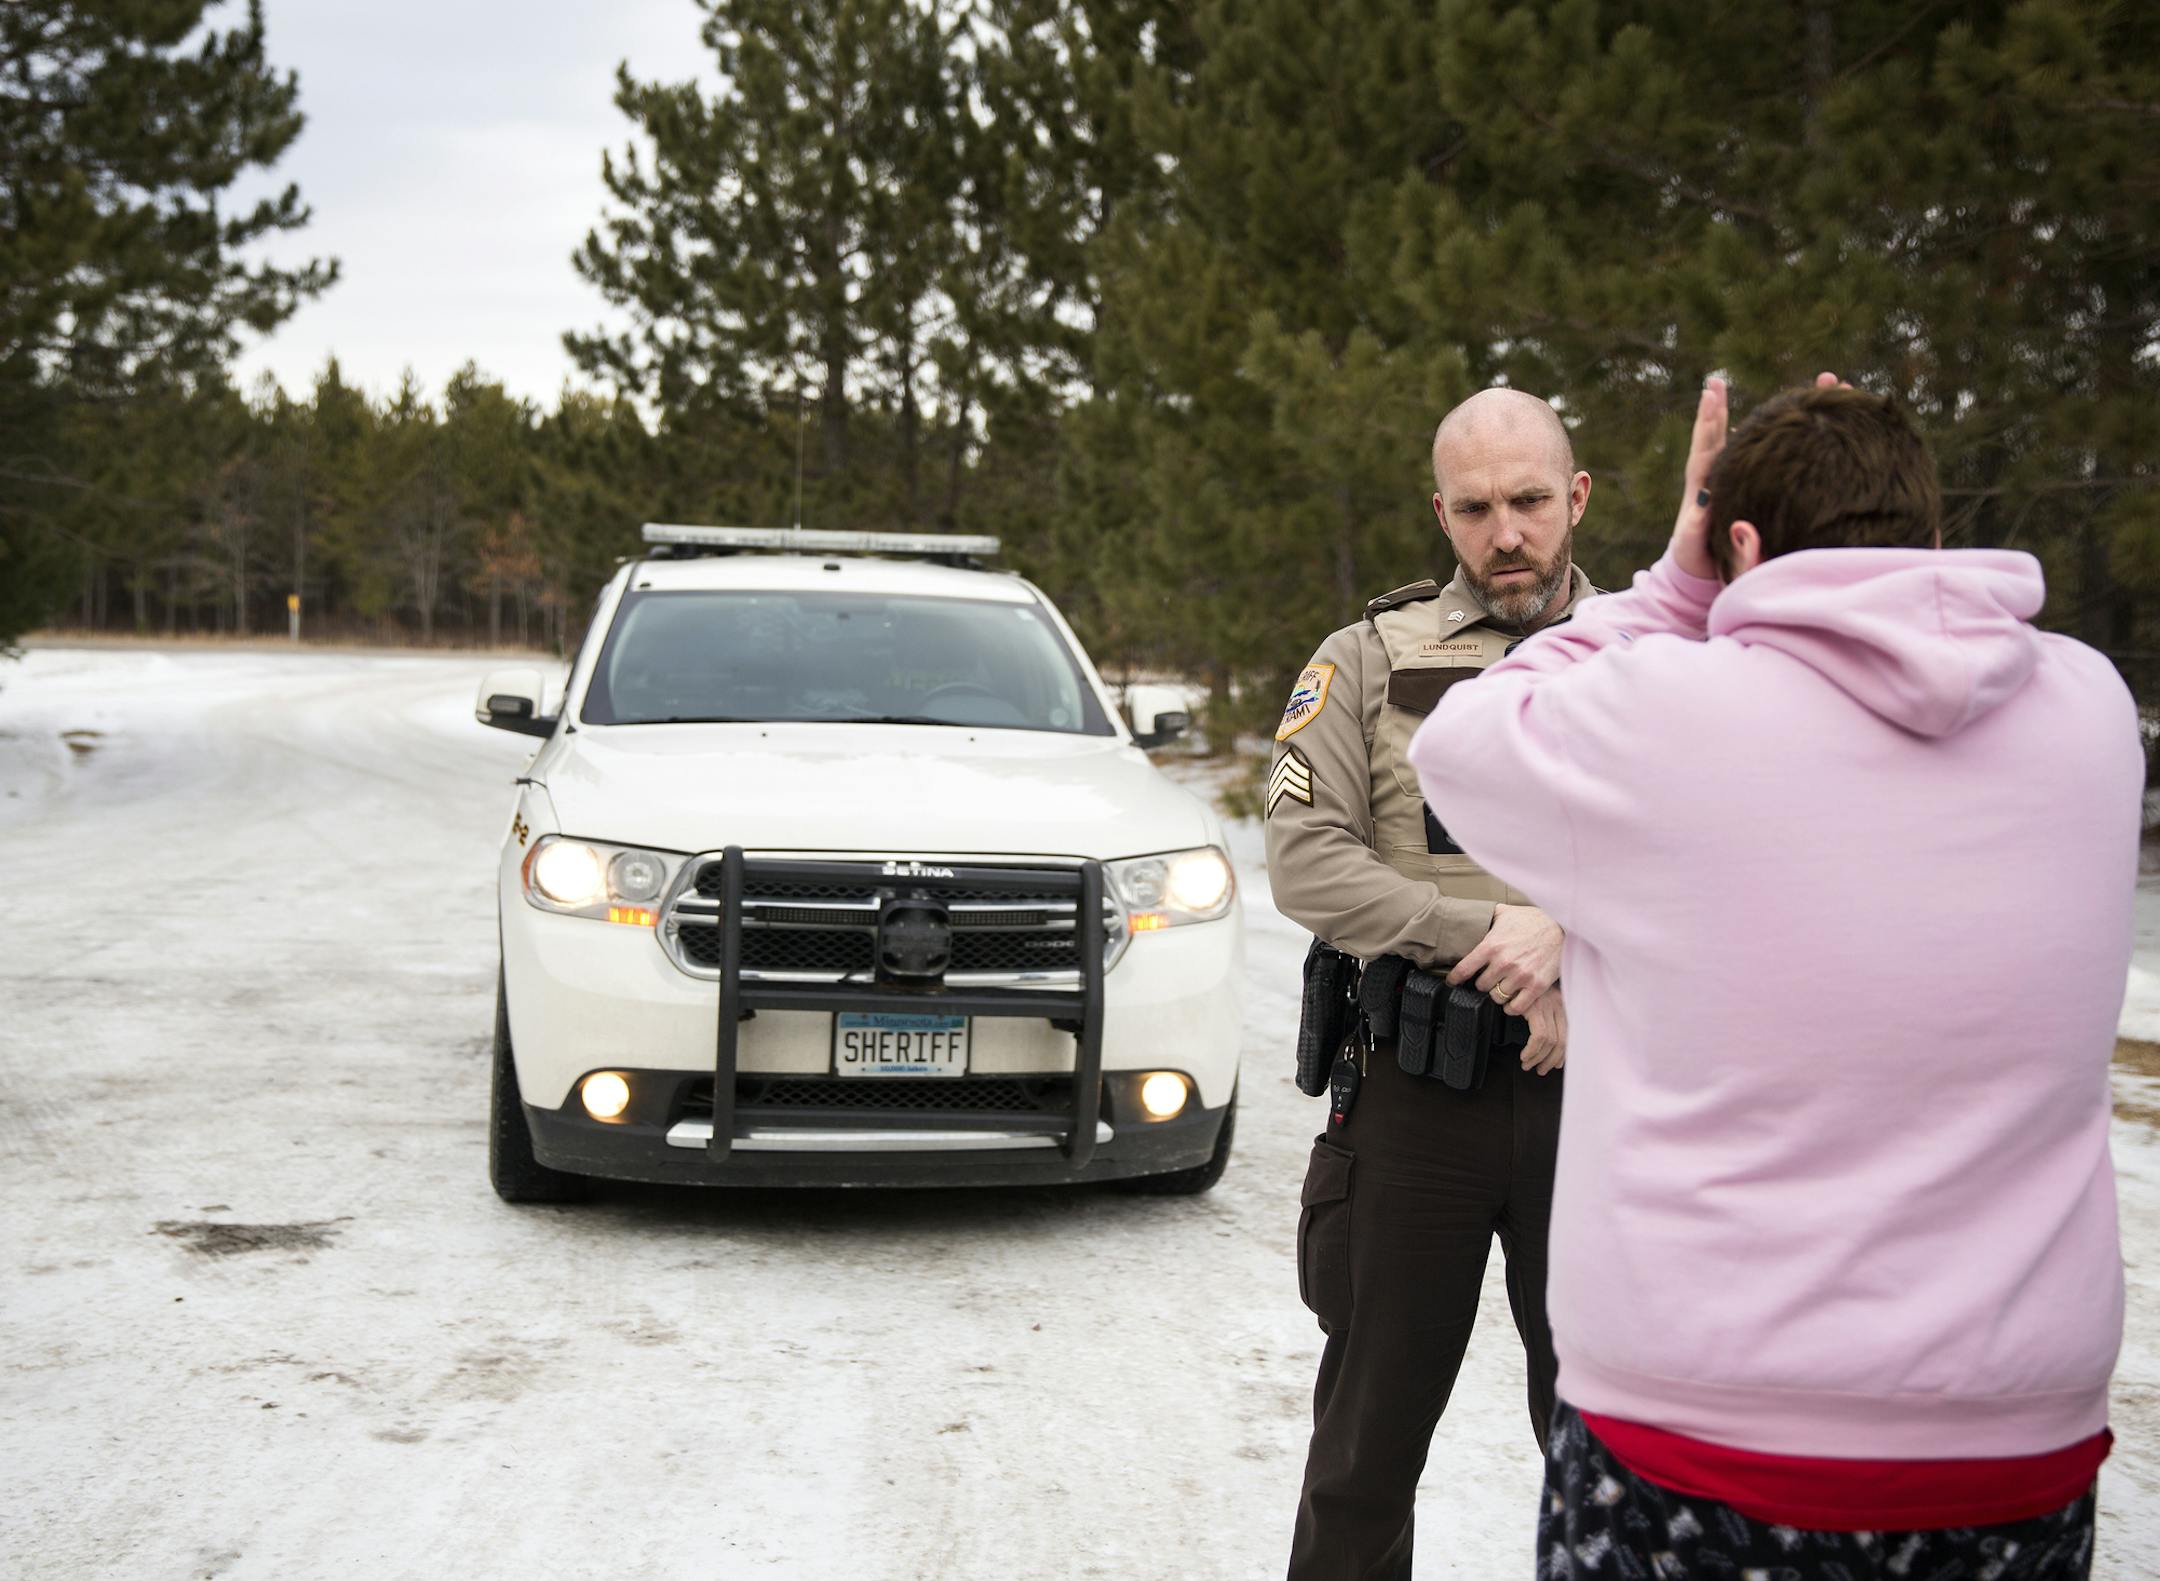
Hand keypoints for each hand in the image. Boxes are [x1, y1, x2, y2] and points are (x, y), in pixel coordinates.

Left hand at [1447, 902, 1561, 1009]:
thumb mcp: (1506, 913)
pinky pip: (1516, 1007)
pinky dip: (1512, 1007)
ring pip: (1497, 997)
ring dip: (1498, 994)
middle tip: (1490, 978)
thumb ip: (1487, 918)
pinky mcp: (1536, 986)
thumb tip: (1472, 916)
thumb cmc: (1533, 920)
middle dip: (1484, 982)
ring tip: (1503, 987)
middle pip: (1480, 986)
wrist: (1563, 926)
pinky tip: (1513, 1000)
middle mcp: (1503, 962)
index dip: (1455, 978)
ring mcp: (1520, 975)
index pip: (1463, 969)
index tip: (1452, 982)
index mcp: (1491, 945)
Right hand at [1520, 987, 1566, 1074]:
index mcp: (1560, 1002)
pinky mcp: (1535, 1008)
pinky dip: (1532, 1050)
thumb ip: (1543, 1016)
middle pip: (1562, 1040)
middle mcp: (1557, 1003)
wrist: (1506, 973)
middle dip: (1551, 1060)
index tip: (1555, 1064)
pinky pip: (1539, 1037)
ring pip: (1551, 1041)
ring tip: (1528, 1064)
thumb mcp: (1535, 1000)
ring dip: (1538, 1058)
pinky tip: (1525, 1055)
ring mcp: (1547, 1005)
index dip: (1562, 1054)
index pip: (1568, 1034)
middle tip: (1541, 1069)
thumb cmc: (1517, 986)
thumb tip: (1548, 1044)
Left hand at [1666, 375, 1728, 579]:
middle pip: (1710, 438)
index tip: (1709, 404)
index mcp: (1700, 489)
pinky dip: (1743, 433)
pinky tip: (1752, 417)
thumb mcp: (1693, 545)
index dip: (1708, 428)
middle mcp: (1707, 479)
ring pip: (1721, 440)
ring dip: (1720, 413)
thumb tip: (1700, 504)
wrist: (1695, 570)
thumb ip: (1696, 526)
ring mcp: (1717, 480)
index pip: (1705, 452)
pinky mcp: (1729, 484)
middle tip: (1713, 382)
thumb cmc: (1695, 561)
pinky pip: (1736, 453)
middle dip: (1712, 410)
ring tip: (1718, 384)